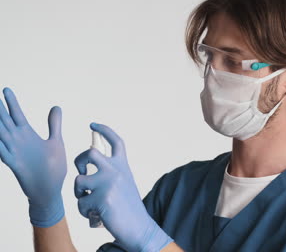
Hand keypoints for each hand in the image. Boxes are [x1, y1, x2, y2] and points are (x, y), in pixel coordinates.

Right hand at [0, 87, 65, 227]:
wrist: (49, 190)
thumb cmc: (53, 166)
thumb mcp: (55, 141)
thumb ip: (54, 124)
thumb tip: (56, 107)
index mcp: (28, 135)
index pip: (17, 115)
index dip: (11, 103)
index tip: (6, 89)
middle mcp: (18, 142)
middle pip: (5, 121)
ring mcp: (15, 152)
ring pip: (1, 134)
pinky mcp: (15, 165)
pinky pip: (3, 153)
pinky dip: (0, 146)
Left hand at [74, 123, 172, 251]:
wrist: (139, 227)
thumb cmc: (128, 208)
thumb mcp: (124, 184)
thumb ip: (111, 173)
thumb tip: (87, 168)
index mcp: (123, 166)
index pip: (115, 142)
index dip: (104, 130)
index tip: (93, 124)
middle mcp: (116, 171)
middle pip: (90, 153)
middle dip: (79, 161)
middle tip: (81, 172)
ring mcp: (108, 183)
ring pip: (79, 181)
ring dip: (79, 194)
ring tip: (90, 204)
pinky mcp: (101, 199)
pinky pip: (80, 202)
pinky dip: (84, 211)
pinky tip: (96, 215)